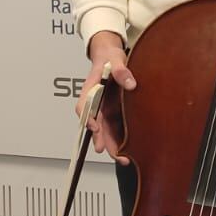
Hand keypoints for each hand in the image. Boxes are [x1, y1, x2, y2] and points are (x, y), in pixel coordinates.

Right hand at [79, 31, 135, 164]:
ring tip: (122, 159)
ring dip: (111, 145)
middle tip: (108, 152)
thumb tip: (130, 83)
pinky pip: (116, 127)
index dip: (88, 118)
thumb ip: (122, 71)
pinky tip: (129, 150)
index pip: (84, 106)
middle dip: (100, 140)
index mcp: (91, 90)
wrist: (113, 56)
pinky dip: (120, 139)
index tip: (93, 127)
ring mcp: (105, 108)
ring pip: (105, 130)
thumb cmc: (110, 57)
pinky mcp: (114, 111)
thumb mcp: (116, 60)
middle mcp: (96, 102)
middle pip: (95, 124)